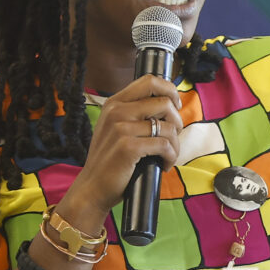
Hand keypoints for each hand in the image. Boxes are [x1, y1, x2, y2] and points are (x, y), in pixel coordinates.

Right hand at [71, 74, 182, 214]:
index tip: (175, 105)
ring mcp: (121, 128)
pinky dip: (171, 157)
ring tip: (168, 155)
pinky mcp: (128, 147)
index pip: (149, 81)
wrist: (92, 188)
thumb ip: (135, 112)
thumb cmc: (110, 160)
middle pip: (165, 102)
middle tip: (172, 137)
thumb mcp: (116, 128)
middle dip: (177, 121)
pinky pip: (165, 145)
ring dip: (176, 144)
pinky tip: (164, 165)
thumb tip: (170, 103)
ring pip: (169, 127)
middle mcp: (117, 111)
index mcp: (115, 103)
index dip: (169, 90)